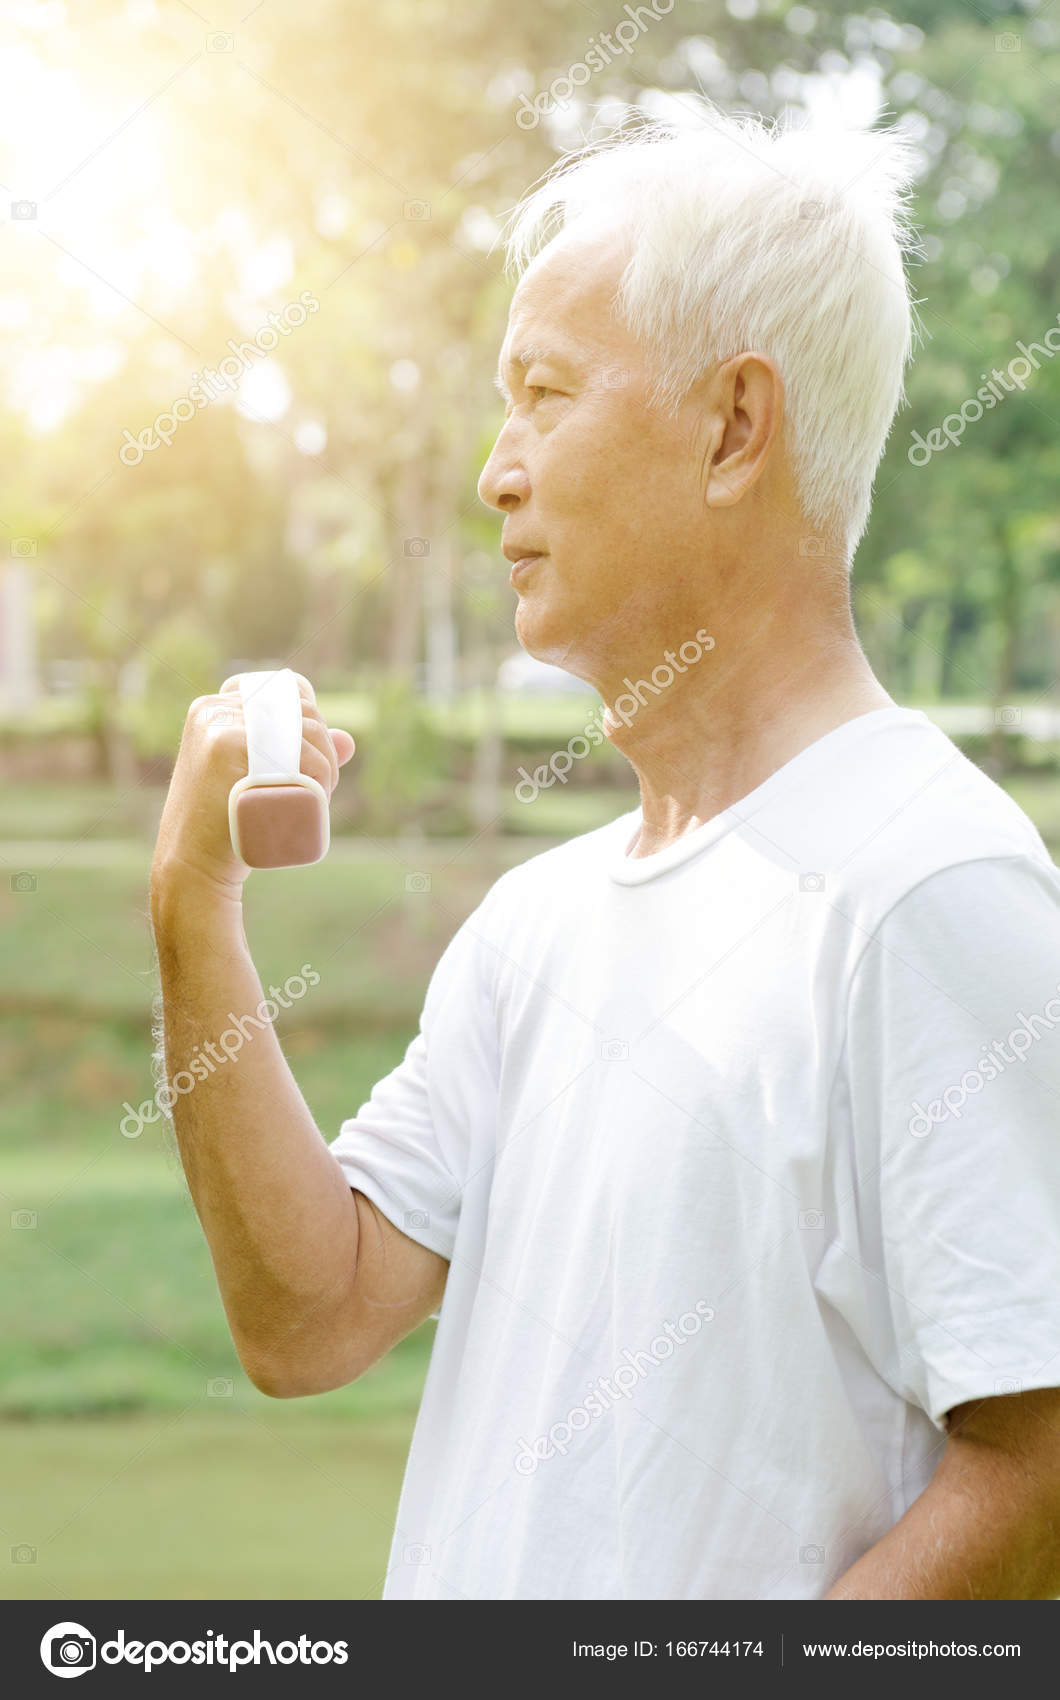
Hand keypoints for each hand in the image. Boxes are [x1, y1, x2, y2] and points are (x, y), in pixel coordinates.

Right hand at [151, 675, 354, 901]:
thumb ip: (301, 755)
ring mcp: (217, 726)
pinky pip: (294, 753)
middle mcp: (213, 709)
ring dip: (326, 763)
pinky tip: (318, 790)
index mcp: (216, 707)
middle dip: (324, 746)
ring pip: (300, 731)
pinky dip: (317, 770)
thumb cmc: (229, 825)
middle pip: (297, 710)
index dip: (313, 721)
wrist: (193, 865)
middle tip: (324, 786)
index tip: (316, 760)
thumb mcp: (261, 779)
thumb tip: (348, 740)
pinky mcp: (225, 747)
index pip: (285, 693)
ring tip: (321, 794)